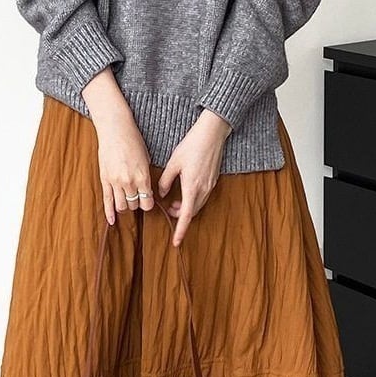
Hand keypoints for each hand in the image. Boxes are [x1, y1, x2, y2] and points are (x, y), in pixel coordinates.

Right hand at [82, 67, 155, 224]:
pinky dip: (109, 213)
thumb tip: (146, 191)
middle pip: (134, 205)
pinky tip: (112, 221)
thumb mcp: (146, 159)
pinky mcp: (104, 179)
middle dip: (137, 204)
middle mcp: (129, 182)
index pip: (147, 203)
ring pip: (121, 206)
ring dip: (125, 206)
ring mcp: (115, 182)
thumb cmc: (133, 141)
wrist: (115, 129)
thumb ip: (145, 177)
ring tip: (126, 201)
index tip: (148, 201)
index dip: (148, 204)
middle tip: (137, 198)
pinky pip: (107, 201)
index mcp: (142, 177)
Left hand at [157, 109, 231, 245]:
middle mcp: (203, 189)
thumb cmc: (192, 146)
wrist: (212, 134)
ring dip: (186, 207)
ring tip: (173, 200)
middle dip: (180, 216)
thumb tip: (162, 194)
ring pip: (197, 204)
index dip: (180, 230)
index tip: (176, 242)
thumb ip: (165, 181)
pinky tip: (184, 190)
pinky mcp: (213, 180)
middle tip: (168, 210)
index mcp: (192, 187)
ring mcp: (210, 185)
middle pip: (192, 212)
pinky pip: (202, 196)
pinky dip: (192, 199)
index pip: (185, 216)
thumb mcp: (173, 163)